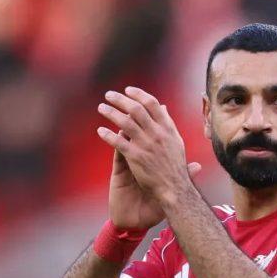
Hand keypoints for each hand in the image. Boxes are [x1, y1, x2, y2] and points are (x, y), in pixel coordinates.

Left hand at [97, 87, 200, 213]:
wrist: (174, 188)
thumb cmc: (175, 166)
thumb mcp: (176, 141)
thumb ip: (167, 124)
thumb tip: (162, 107)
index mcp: (167, 128)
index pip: (152, 104)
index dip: (138, 94)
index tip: (128, 90)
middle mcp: (157, 134)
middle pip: (136, 109)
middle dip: (120, 100)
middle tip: (109, 95)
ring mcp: (146, 145)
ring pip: (125, 122)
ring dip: (111, 112)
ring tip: (101, 108)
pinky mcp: (136, 157)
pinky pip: (119, 142)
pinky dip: (108, 135)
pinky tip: (100, 131)